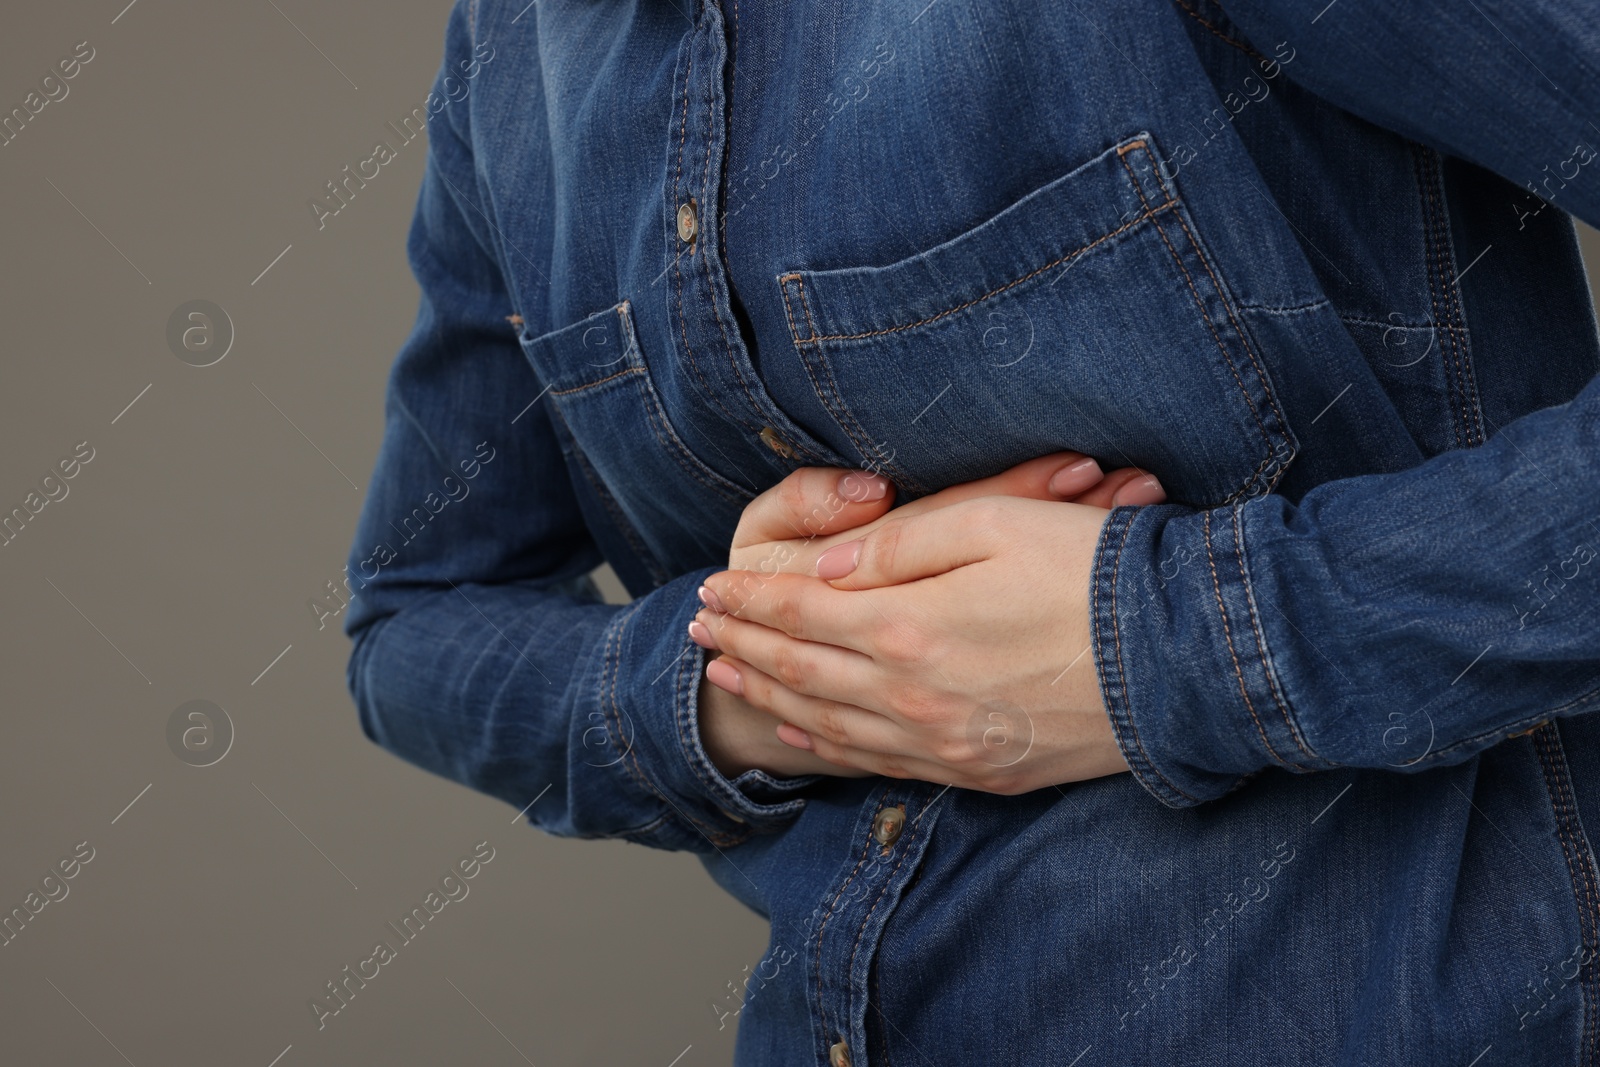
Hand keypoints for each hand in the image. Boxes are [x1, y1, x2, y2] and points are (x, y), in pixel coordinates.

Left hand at [693, 495, 1131, 793]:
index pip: (803, 613)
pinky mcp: (981, 770)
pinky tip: (801, 731)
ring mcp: (946, 742)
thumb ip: (900, 546)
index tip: (712, 586)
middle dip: (745, 644)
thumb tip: (828, 570)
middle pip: (803, 670)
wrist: (1187, 664)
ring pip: (831, 722)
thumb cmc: (1095, 576)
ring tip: (727, 674)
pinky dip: (827, 746)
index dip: (752, 599)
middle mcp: (914, 696)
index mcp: (910, 628)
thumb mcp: (995, 525)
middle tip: (699, 628)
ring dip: (771, 694)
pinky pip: (880, 763)